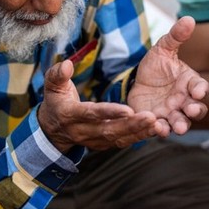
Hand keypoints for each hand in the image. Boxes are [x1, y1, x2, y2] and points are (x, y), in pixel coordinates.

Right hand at [38, 60, 159, 152]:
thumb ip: (57, 75)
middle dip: (131, 125)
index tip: (128, 109)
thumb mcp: (51, 86)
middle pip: (109, 130)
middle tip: (151, 117)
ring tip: (157, 123)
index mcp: (70, 115)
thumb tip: (67, 64)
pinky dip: (138, 137)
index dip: (109, 112)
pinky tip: (154, 129)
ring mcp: (93, 140)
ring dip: (138, 132)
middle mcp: (82, 131)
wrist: (53, 129)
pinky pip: (122, 142)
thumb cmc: (55, 101)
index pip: (91, 114)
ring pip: (118, 138)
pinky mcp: (103, 144)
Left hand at [127, 16, 208, 136]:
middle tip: (191, 110)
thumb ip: (176, 36)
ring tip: (176, 127)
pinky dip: (160, 130)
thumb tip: (189, 18)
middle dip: (195, 111)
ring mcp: (171, 112)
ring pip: (181, 122)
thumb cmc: (157, 65)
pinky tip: (156, 128)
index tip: (198, 90)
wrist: (138, 81)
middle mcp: (184, 100)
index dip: (201, 89)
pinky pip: (161, 128)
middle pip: (196, 109)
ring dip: (180, 125)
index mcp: (190, 82)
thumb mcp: (163, 48)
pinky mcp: (156, 121)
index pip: (201, 86)